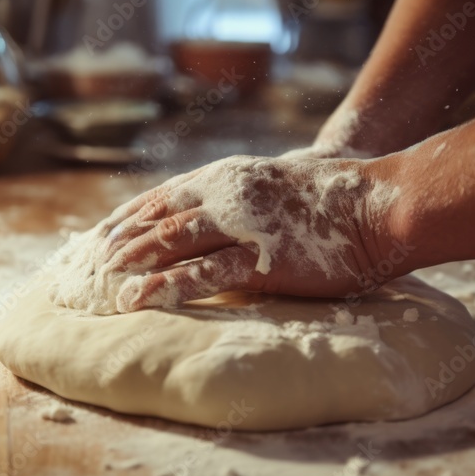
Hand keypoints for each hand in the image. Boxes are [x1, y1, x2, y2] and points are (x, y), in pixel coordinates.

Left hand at [73, 154, 407, 312]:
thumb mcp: (284, 180)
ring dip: (133, 261)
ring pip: (170, 243)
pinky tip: (137, 299)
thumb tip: (231, 208)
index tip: (106, 230)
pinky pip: (200, 276)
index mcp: (232, 176)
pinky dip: (163, 288)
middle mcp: (228, 194)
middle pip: (159, 216)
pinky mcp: (260, 260)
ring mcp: (241, 226)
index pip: (167, 194)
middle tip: (94, 259)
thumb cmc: (341, 196)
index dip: (132, 214)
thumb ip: (252, 192)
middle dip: (123, 238)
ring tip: (104, 279)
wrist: (380, 206)